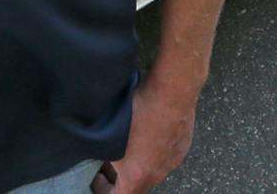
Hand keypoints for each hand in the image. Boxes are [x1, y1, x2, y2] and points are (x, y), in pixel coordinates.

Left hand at [92, 74, 198, 192]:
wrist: (171, 92)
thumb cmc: (139, 111)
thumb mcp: (108, 134)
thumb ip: (100, 151)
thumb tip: (94, 153)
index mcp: (138, 175)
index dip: (103, 190)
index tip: (96, 178)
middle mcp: (158, 173)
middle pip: (137, 185)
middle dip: (120, 178)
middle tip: (108, 162)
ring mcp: (173, 160)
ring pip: (153, 169)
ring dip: (139, 163)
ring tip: (128, 144)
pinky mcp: (183, 146)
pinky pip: (166, 155)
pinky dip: (154, 150)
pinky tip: (147, 132)